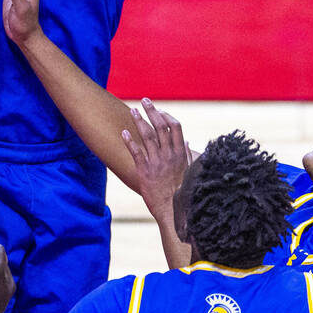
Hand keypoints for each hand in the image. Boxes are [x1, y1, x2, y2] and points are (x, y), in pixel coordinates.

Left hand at [122, 98, 193, 220]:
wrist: (173, 211)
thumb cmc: (182, 193)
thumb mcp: (189, 172)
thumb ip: (187, 155)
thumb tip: (187, 141)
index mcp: (180, 153)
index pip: (175, 127)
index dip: (166, 116)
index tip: (160, 110)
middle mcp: (168, 155)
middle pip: (160, 127)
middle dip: (152, 112)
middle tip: (144, 101)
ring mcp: (156, 162)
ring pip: (147, 137)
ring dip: (139, 122)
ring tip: (133, 111)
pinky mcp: (144, 172)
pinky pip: (136, 153)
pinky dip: (129, 142)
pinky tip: (123, 133)